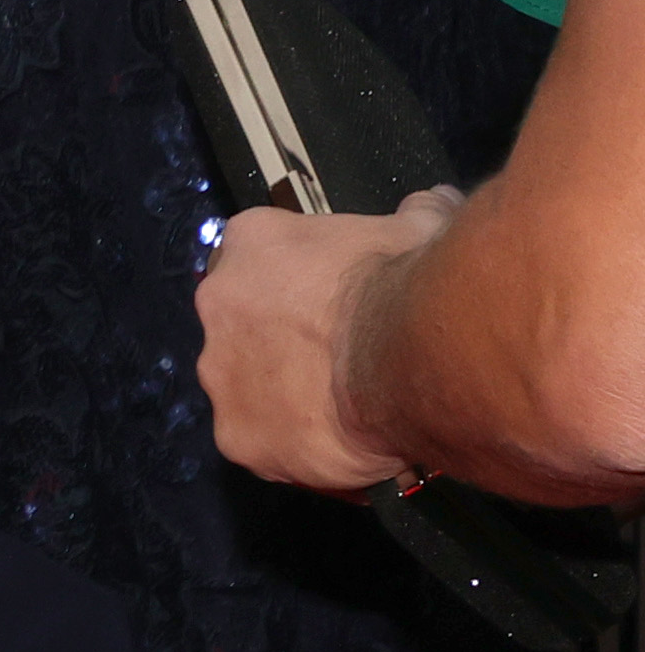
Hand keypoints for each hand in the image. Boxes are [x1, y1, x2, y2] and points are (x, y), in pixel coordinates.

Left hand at [199, 189, 459, 491]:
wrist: (413, 358)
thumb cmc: (410, 284)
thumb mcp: (419, 229)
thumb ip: (416, 215)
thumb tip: (435, 203)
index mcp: (252, 242)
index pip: (263, 257)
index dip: (303, 283)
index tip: (337, 303)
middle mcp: (218, 303)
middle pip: (248, 325)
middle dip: (289, 342)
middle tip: (343, 360)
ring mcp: (222, 374)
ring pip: (251, 387)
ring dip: (289, 395)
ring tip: (346, 409)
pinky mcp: (239, 436)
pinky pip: (266, 444)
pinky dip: (300, 448)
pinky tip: (341, 447)